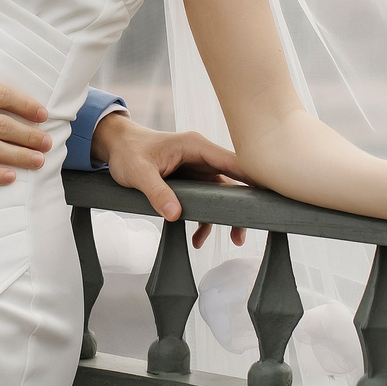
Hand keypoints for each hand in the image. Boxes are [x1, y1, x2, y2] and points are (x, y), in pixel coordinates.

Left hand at [92, 112, 248, 244]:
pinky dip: (205, 219)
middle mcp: (202, 157)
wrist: (117, 148)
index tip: (269, 195)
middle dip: (242, 205)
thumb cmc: (128, 152)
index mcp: (195, 147)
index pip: (232, 161)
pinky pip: (206, 201)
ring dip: (225, 216)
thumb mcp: (138, 173)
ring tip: (232, 239)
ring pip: (222, 194)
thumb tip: (176, 215)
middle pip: (233, 181)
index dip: (252, 177)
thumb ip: (157, 192)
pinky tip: (197, 238)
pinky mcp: (192, 181)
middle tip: (247, 228)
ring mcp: (198, 169)